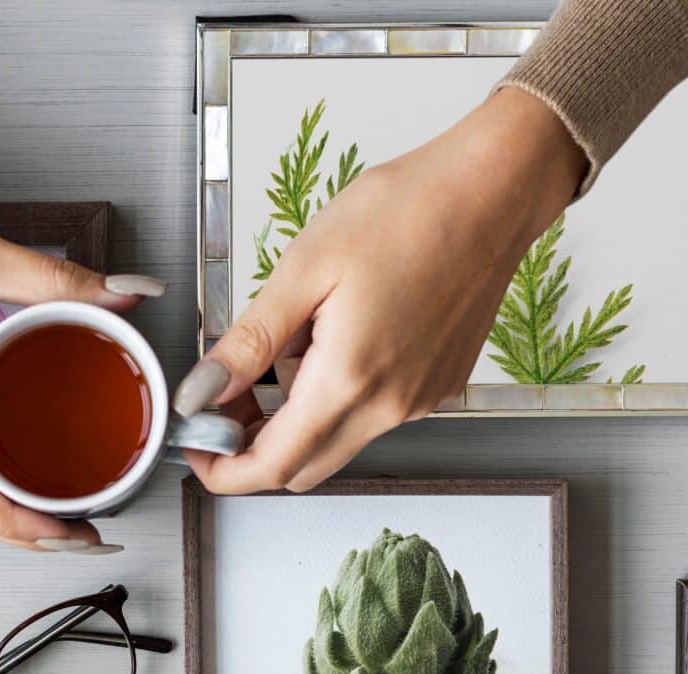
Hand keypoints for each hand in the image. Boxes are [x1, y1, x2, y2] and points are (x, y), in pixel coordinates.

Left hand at [179, 86, 584, 493]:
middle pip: (303, 467)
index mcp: (349, 380)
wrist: (491, 191)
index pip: (272, 466)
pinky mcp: (437, 387)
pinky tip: (337, 336)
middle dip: (254, 446)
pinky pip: (373, 415)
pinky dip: (339, 395)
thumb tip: (202, 393)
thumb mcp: (304, 268)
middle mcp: (390, 407)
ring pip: (337, 440)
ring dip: (298, 415)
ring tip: (293, 342)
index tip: (196, 445)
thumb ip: (249, 343)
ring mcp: (419, 402)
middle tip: (227, 396)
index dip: (223, 469)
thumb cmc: (406, 212)